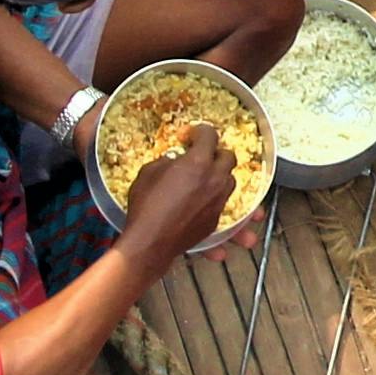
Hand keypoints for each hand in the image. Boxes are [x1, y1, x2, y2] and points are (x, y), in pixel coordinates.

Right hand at [116, 133, 231, 260]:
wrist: (149, 243)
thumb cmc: (146, 206)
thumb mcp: (149, 173)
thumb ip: (167, 161)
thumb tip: (175, 160)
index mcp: (198, 162)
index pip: (209, 136)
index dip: (201, 131)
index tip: (194, 134)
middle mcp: (215, 179)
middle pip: (228, 158)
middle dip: (216, 154)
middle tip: (203, 156)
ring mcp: (218, 200)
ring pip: (230, 181)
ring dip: (220, 177)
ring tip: (205, 179)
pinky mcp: (215, 219)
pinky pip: (222, 204)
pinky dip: (215, 200)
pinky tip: (203, 203)